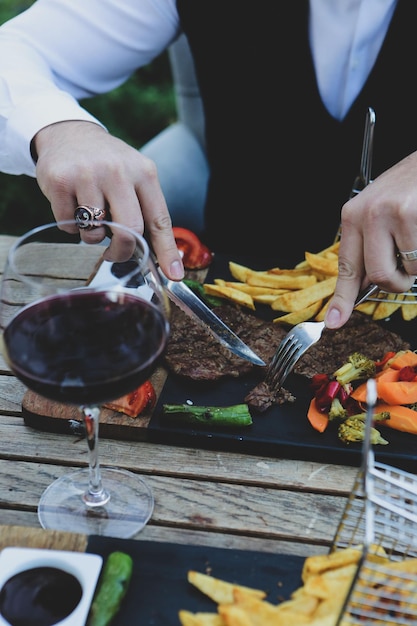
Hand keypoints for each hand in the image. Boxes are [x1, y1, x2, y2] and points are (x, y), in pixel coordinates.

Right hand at [33, 120, 184, 279]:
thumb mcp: (136, 178)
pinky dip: (71, 226)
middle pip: (129, 231)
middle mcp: (118, 171)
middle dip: (123, 251)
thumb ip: (148, 213)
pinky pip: (68, 225)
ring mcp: (87, 174)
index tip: (173, 274)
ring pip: (95, 233)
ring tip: (91, 215)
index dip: (167, 251)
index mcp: (144, 173)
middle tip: (116, 254)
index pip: (159, 220)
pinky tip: (73, 206)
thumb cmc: (109, 165)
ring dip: (93, 235)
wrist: (69, 134)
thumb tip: (167, 261)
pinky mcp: (60, 180)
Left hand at [325, 151, 416, 327]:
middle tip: (406, 274)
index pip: (346, 266)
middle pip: (378, 275)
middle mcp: (368, 214)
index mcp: (352, 215)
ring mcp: (393, 214)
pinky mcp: (414, 215)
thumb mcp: (379, 209)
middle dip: (397, 283)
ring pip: (407, 269)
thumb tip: (367, 283)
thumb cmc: (409, 187)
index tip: (333, 322)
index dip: (342, 298)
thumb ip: (370, 245)